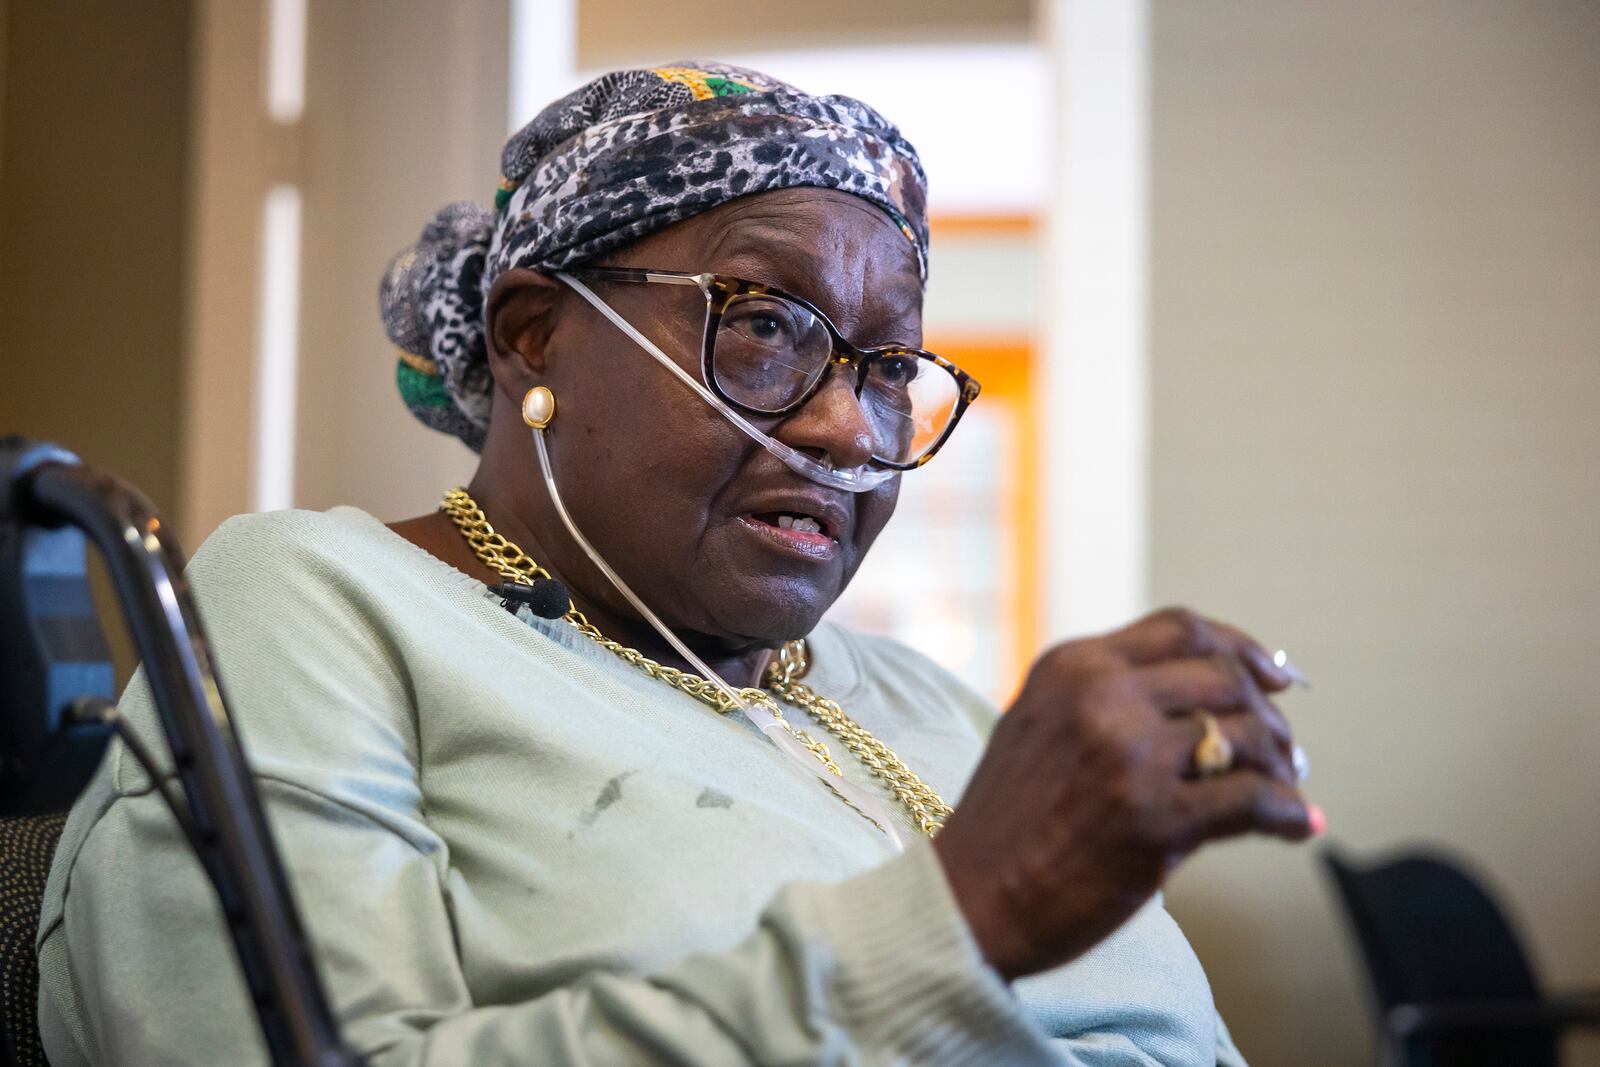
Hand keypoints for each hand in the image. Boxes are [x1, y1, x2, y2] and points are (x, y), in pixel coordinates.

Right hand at [933, 607, 1315, 980]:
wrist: (969, 900)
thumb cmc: (1009, 824)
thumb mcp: (1041, 726)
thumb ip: (1105, 698)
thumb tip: (1208, 699)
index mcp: (1072, 665)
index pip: (1182, 629)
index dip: (1243, 648)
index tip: (1278, 675)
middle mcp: (1101, 696)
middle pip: (1224, 678)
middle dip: (1268, 714)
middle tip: (1285, 751)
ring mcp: (1128, 755)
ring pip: (1245, 735)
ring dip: (1280, 764)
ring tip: (1286, 787)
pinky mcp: (1153, 819)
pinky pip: (1253, 800)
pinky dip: (1287, 813)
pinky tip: (1299, 826)